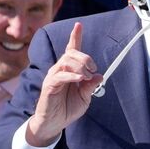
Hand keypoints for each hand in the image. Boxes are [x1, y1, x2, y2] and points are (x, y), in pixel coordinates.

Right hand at [27, 22, 101, 145]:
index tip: (79, 25)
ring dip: (80, 66)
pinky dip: (72, 75)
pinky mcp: (49, 85)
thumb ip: (91, 86)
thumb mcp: (85, 97)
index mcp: (69, 70)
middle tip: (93, 70)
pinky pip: (60, 75)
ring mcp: (53, 76)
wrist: (54, 123)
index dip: (75, 37)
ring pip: (66, 61)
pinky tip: (79, 79)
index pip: (71, 50)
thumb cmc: (67, 109)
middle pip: (71, 53)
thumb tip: (99, 76)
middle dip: (86, 58)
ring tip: (86, 77)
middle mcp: (60, 70)